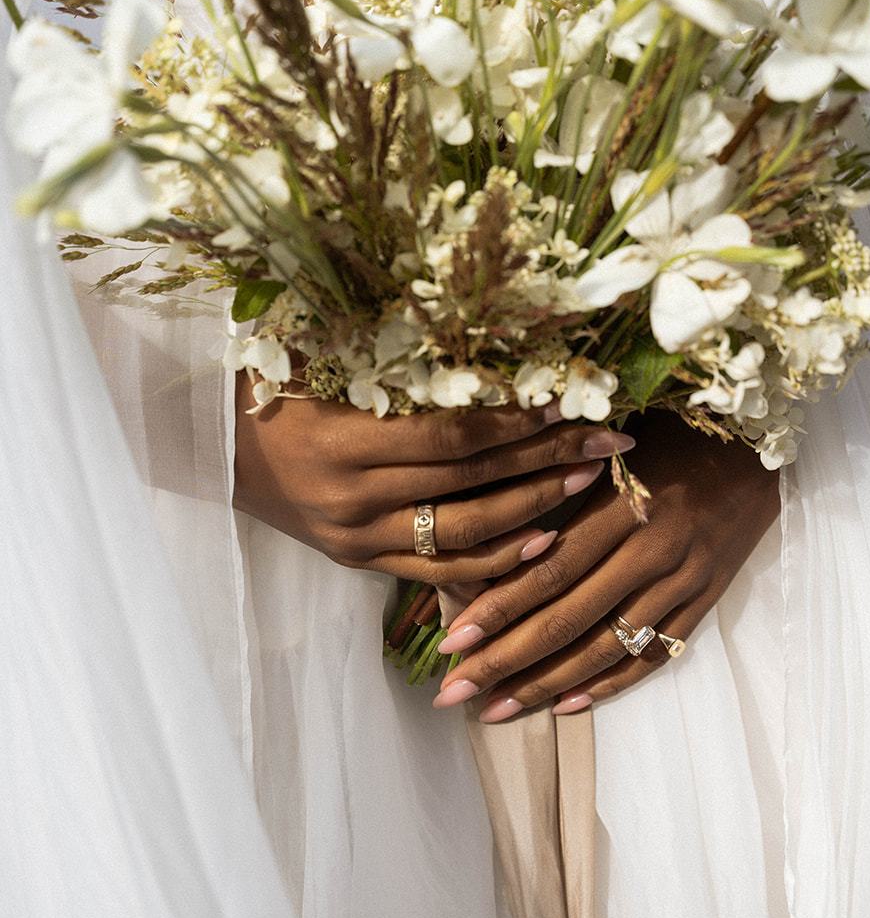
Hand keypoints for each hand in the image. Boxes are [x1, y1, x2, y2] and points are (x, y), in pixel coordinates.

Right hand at [232, 371, 634, 582]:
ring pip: (465, 533)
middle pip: (471, 481)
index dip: (517, 421)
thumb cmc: (275, 388)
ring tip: (588, 481)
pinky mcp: (360, 563)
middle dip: (548, 459)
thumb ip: (400, 364)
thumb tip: (495, 344)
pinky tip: (541, 541)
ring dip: (535, 507)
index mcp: (342, 440)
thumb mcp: (327, 364)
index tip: (573, 401)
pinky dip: (494, 561)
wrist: (213, 449)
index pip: (452, 434)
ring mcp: (358, 538)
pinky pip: (439, 573)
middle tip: (609, 440)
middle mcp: (353, 497)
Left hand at [431, 413, 779, 713]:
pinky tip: (567, 705)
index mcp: (627, 505)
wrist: (757, 444)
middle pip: (570, 618)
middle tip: (454, 692)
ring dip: (546, 684)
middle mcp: (656, 549)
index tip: (450, 642)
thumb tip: (492, 537)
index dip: (498, 610)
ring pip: (607, 646)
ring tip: (497, 710)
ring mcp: (685, 580)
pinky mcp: (705, 600)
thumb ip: (561, 491)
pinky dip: (610, 683)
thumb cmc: (671, 433)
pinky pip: (655, 654)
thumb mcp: (613, 449)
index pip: (551, 570)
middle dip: (506, 660)